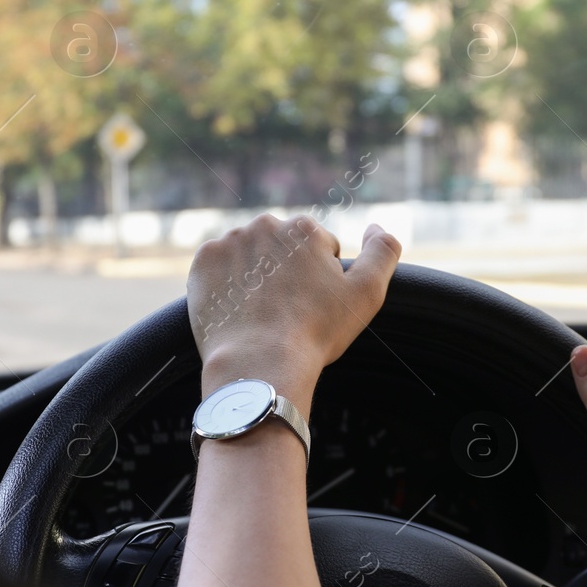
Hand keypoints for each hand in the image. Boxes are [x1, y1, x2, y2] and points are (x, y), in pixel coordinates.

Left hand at [187, 215, 401, 412]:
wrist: (259, 361)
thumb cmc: (316, 331)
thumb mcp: (366, 293)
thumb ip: (383, 252)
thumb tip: (374, 226)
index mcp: (304, 228)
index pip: (318, 248)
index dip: (320, 279)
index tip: (312, 305)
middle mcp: (265, 225)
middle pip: (282, 248)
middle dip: (286, 272)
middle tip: (287, 310)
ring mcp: (230, 242)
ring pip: (250, 256)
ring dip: (256, 275)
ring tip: (261, 312)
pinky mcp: (204, 262)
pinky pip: (219, 267)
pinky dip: (227, 283)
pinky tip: (237, 308)